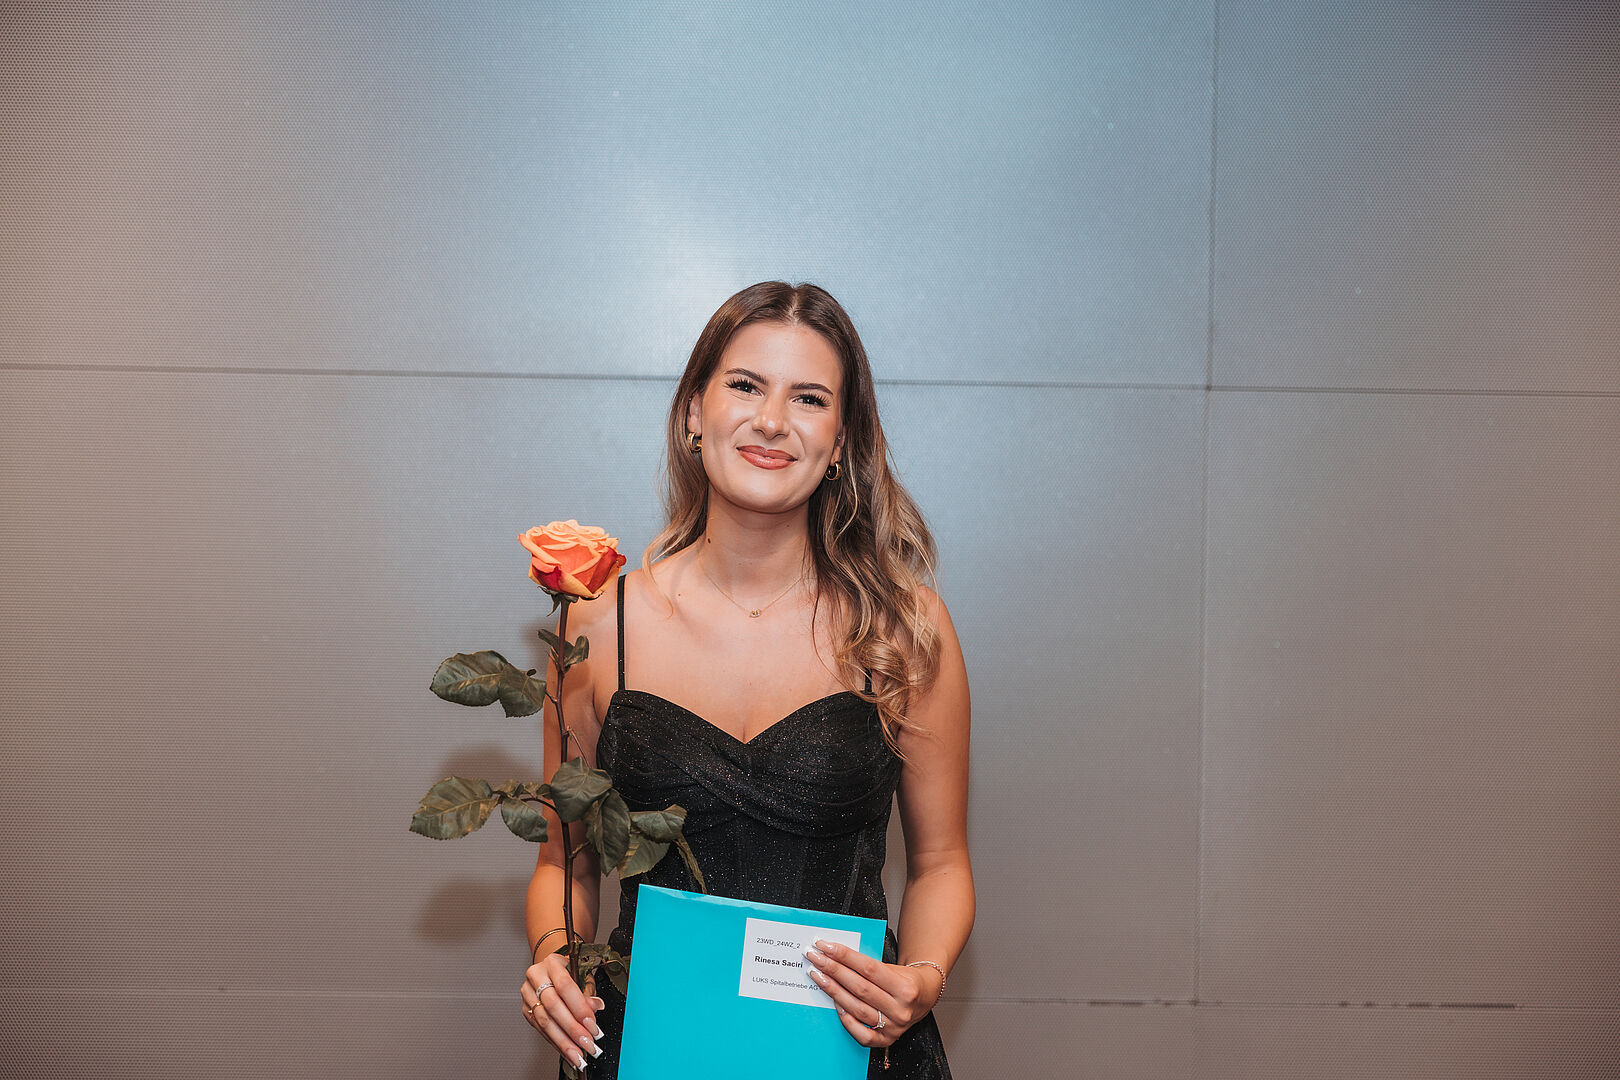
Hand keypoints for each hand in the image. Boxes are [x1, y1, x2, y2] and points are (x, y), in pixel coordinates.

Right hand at [520, 951, 604, 1071]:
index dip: (579, 1007)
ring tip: (578, 1054)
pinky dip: (555, 1042)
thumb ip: (588, 991)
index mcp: (552, 964)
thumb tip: (596, 1006)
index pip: (564, 986)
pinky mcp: (525, 1010)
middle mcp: (536, 977)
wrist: (550, 970)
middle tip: (587, 1043)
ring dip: (563, 1041)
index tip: (591, 1025)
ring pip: (544, 1021)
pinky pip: (540, 1030)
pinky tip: (567, 1051)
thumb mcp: (582, 975)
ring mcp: (528, 994)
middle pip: (553, 1006)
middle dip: (572, 1029)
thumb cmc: (568, 972)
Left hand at [802, 939, 942, 1051]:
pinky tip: (834, 1003)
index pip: (868, 968)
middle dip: (833, 970)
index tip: (826, 946)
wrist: (924, 998)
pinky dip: (846, 1019)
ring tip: (818, 977)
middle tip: (815, 958)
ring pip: (857, 1009)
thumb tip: (835, 955)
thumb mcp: (894, 968)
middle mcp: (901, 1009)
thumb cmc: (905, 981)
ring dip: (833, 991)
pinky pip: (861, 1034)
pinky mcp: (887, 1041)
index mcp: (905, 988)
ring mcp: (894, 1028)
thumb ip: (868, 966)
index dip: (844, 956)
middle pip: (860, 988)